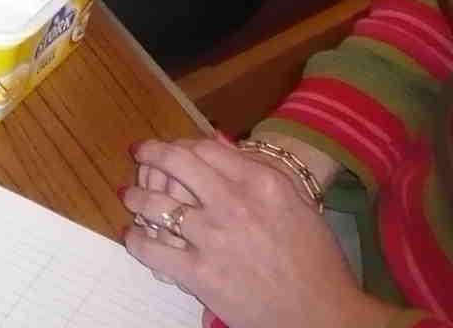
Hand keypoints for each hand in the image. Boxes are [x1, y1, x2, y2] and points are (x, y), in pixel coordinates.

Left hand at [122, 139, 385, 327]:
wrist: (323, 315)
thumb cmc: (316, 262)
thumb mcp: (297, 205)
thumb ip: (257, 172)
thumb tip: (219, 142)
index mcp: (260, 182)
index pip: (204, 148)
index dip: (181, 145)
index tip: (170, 148)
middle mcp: (232, 202)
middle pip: (175, 163)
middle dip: (151, 154)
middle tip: (139, 153)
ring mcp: (213, 237)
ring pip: (156, 204)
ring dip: (136, 197)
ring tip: (130, 197)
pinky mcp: (199, 273)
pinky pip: (152, 249)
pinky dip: (136, 241)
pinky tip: (133, 237)